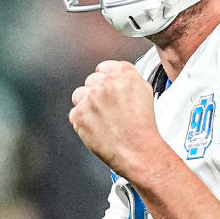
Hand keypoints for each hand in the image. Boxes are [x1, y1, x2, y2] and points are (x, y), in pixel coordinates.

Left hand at [69, 60, 166, 177]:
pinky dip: (82, 122)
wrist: (138, 150)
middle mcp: (106, 82)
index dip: (105, 79)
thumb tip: (115, 78)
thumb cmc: (143, 128)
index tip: (106, 89)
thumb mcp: (144, 92)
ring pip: (79, 95)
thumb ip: (128, 80)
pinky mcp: (79, 113)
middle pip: (91, 81)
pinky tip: (97, 129)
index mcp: (124, 73)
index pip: (104, 67)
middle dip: (96, 94)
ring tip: (101, 120)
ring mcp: (91, 97)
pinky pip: (75, 114)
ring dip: (86, 105)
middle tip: (107, 110)